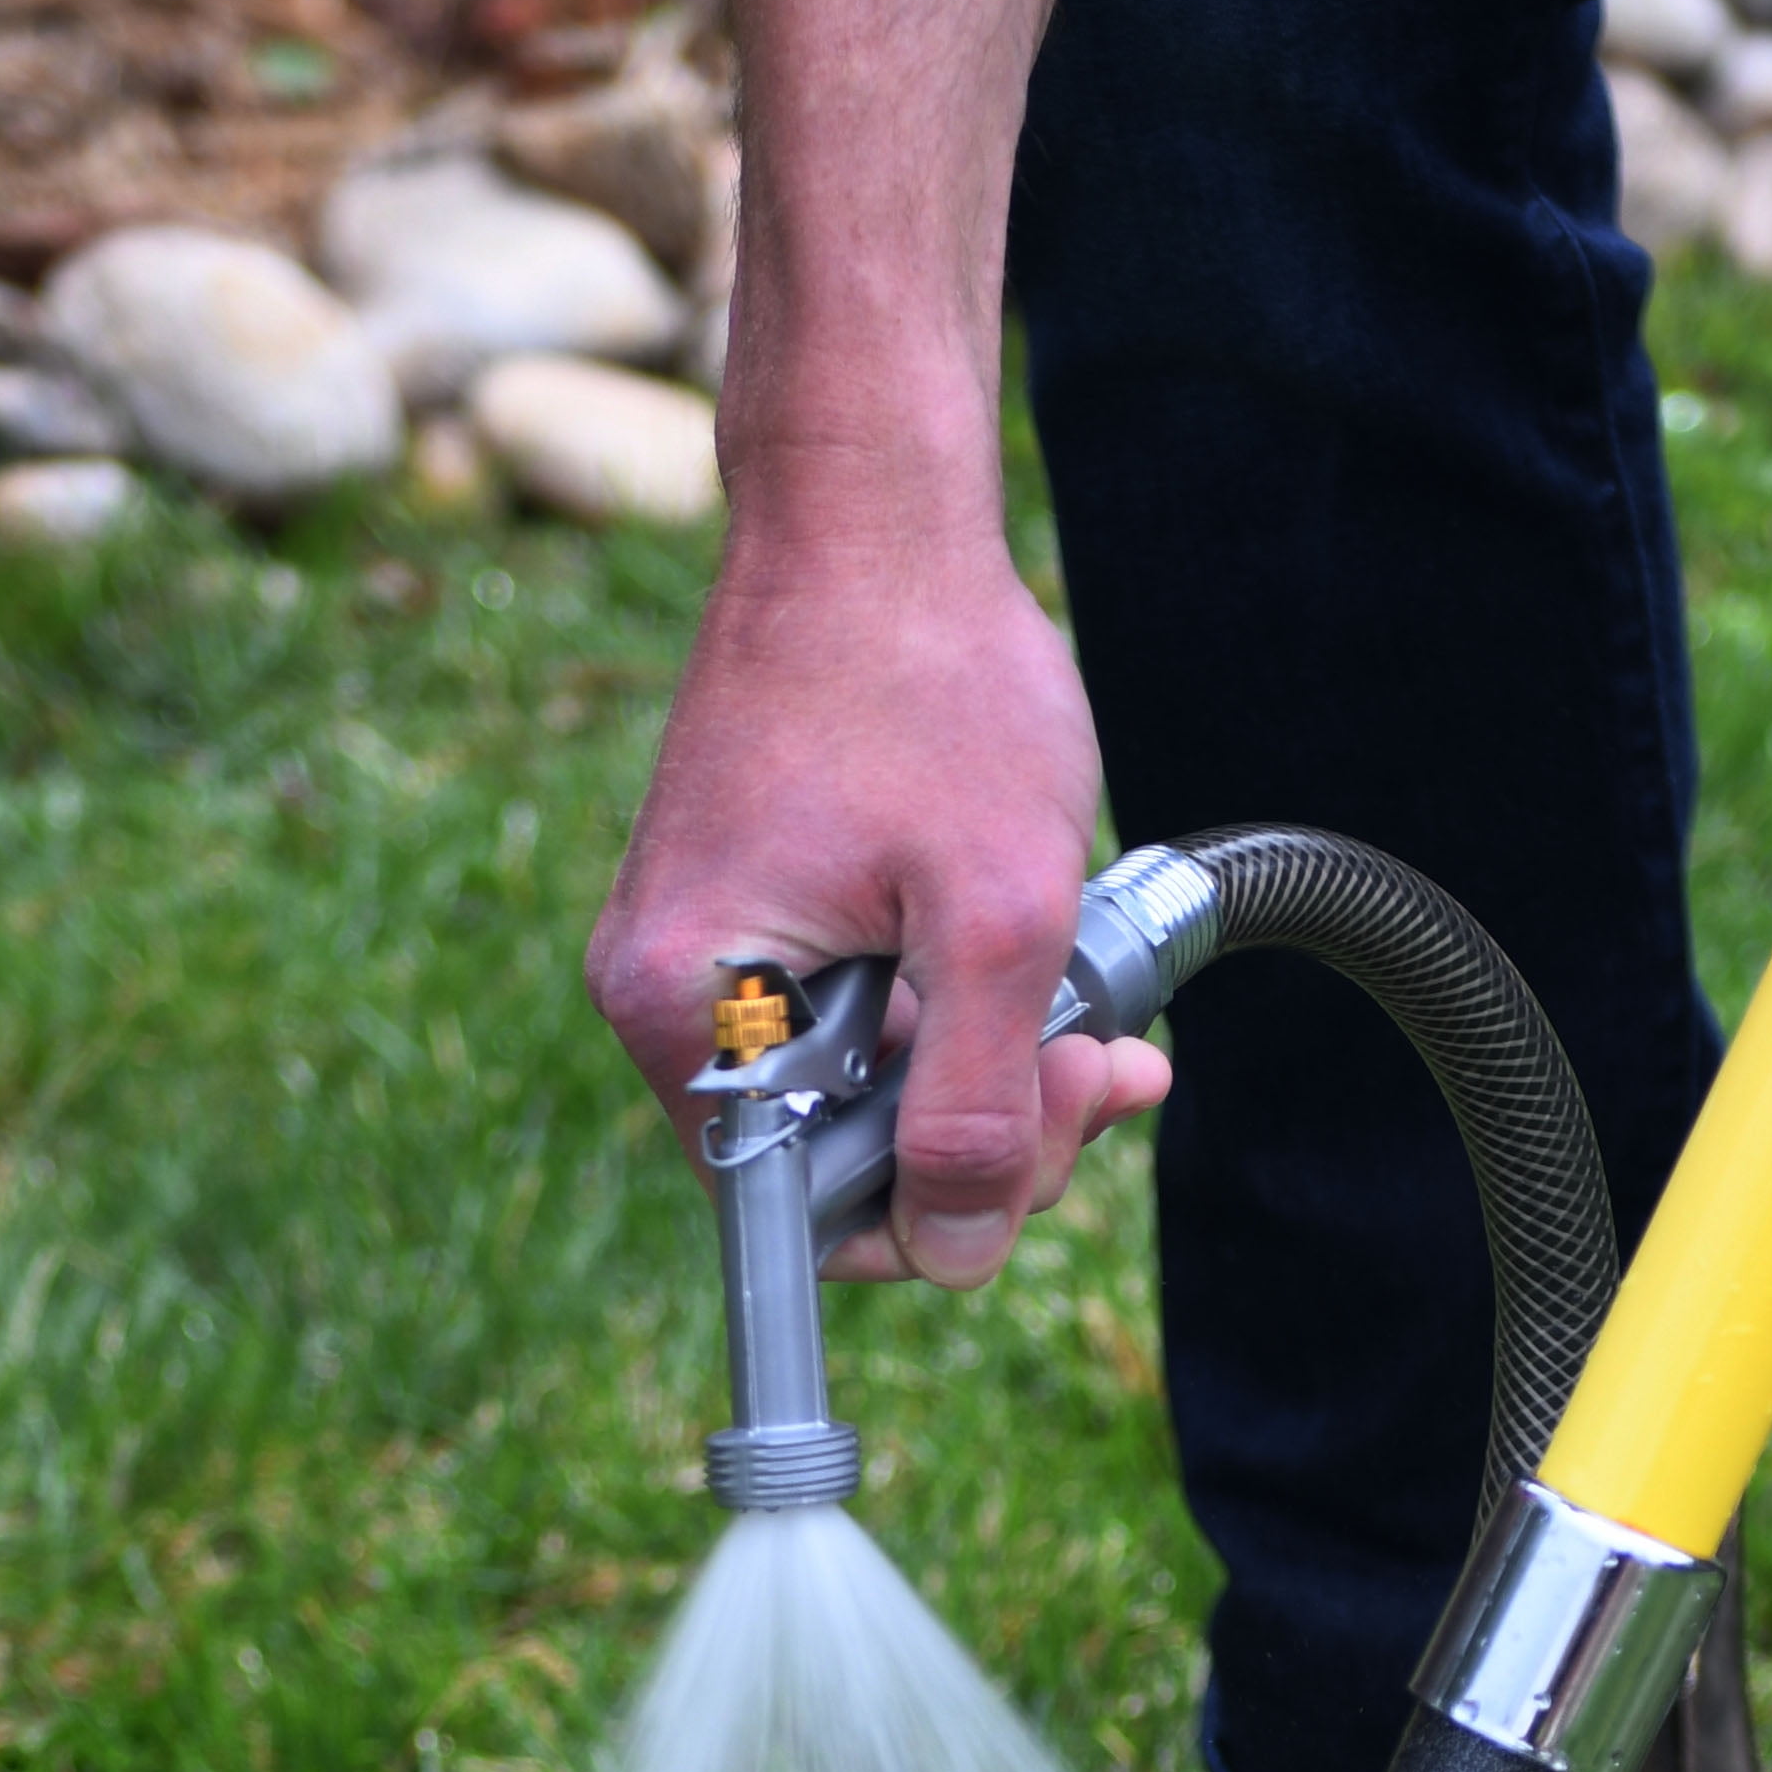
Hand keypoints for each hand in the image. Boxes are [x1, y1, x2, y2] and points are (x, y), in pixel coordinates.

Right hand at [590, 487, 1172, 1291]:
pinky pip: (864, 1024)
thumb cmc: (932, 682)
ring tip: (1087, 989)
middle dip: (993, 1130)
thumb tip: (959, 1255)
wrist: (877, 516)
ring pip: (870, 1099)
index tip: (1055, 1102)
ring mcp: (709, 956)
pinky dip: (961, 1010)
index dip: (946, 1206)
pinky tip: (1038, 958)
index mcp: (694, 1011)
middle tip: (1100, 1050)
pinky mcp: (756, 918)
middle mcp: (671, 999)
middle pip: (843, 1167)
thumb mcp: (998, 917)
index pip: (808, 1218)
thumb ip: (983, 1106)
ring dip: (995, 1069)